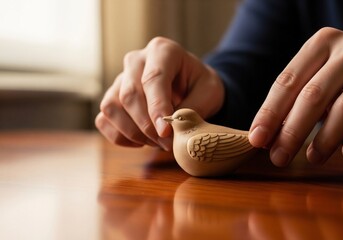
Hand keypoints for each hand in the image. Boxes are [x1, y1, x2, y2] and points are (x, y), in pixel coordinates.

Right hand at [95, 37, 223, 149]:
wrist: (192, 86)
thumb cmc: (200, 86)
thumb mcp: (210, 92)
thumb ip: (193, 107)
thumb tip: (172, 127)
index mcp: (162, 50)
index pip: (153, 79)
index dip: (157, 107)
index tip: (166, 132)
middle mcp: (136, 60)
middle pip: (129, 94)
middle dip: (147, 125)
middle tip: (167, 143)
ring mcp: (120, 79)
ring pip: (112, 107)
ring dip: (133, 132)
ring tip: (157, 142)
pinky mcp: (112, 97)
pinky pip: (103, 120)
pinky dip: (120, 136)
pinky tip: (142, 142)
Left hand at [249, 27, 342, 165]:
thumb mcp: (324, 74)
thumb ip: (298, 99)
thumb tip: (267, 136)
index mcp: (322, 42)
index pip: (288, 80)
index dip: (270, 112)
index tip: (257, 140)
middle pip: (314, 95)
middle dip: (292, 132)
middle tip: (279, 158)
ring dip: (325, 140)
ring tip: (313, 159)